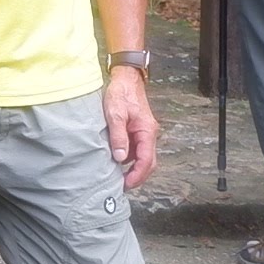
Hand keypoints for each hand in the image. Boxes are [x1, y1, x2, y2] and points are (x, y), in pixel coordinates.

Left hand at [104, 64, 160, 190]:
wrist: (126, 77)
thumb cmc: (121, 93)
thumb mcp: (115, 114)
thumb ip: (118, 136)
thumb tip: (119, 158)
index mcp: (147, 131)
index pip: (147, 160)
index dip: (138, 175)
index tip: (127, 185)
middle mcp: (149, 133)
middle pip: (148, 162)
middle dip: (138, 176)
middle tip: (123, 186)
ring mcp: (144, 132)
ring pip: (143, 156)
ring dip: (133, 168)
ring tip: (118, 177)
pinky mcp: (138, 130)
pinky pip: (137, 149)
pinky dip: (129, 158)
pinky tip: (116, 161)